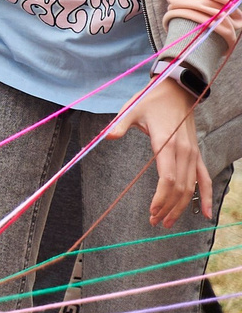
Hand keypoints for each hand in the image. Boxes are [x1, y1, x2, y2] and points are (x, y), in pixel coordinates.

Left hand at [107, 73, 213, 227]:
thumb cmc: (151, 100)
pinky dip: (206, 196)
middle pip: (180, 188)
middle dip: (168, 208)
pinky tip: (206, 214)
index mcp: (166, 144)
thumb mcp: (132, 109)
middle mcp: (183, 152)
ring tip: (168, 222)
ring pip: (191, 187)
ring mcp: (193, 154)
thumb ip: (120, 125)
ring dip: (181, 207)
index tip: (152, 212)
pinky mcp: (197, 154)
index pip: (168, 179)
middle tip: (155, 222)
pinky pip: (205, 179)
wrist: (176, 90)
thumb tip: (107, 136)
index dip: (161, 198)